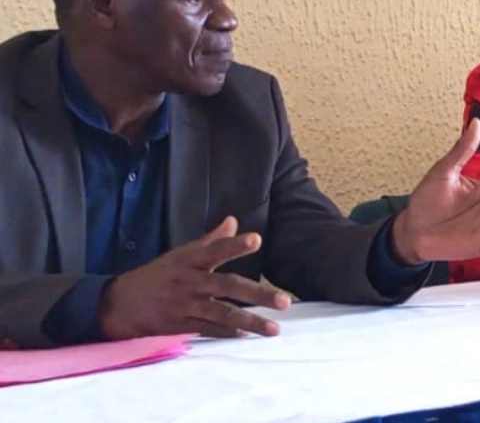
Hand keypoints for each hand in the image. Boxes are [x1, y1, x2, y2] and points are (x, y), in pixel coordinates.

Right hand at [98, 217, 291, 340]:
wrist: (120, 303)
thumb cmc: (158, 274)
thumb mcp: (182, 253)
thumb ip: (211, 240)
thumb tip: (234, 220)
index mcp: (190, 260)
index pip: (215, 249)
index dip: (234, 245)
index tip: (257, 239)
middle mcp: (190, 282)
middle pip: (227, 285)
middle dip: (258, 294)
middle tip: (284, 301)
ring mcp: (185, 305)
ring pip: (222, 313)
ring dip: (250, 322)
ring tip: (274, 329)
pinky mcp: (180, 325)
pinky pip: (209, 330)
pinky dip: (228, 333)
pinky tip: (248, 335)